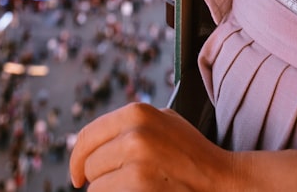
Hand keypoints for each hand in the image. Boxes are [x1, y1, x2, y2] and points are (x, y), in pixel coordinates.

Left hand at [69, 102, 235, 190]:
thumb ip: (130, 123)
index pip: (87, 136)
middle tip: (122, 182)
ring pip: (96, 188)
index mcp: (137, 112)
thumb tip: (93, 139)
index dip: (76, 159)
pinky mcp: (139, 186)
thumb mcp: (163, 122)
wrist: (219, 181)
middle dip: (100, 178)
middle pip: (90, 165)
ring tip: (137, 188)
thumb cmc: (190, 153)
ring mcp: (136, 161)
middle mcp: (134, 133)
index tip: (77, 177)